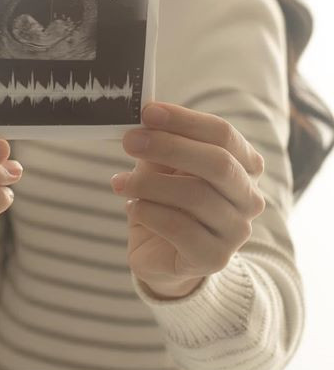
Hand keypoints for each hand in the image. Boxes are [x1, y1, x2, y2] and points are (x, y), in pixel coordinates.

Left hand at [111, 103, 264, 299]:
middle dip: (169, 146)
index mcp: (245, 166)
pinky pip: (178, 228)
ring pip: (195, 196)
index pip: (223, 134)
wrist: (163, 254)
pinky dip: (148, 212)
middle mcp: (250, 198)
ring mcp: (236, 231)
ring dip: (148, 184)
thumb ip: (161, 142)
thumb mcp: (164, 165)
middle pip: (217, 162)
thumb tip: (145, 118)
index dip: (184, 120)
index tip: (148, 112)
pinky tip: (132, 208)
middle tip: (129, 140)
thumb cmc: (167, 200)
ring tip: (120, 182)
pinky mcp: (213, 258)